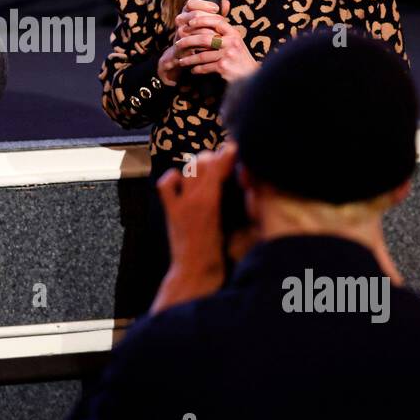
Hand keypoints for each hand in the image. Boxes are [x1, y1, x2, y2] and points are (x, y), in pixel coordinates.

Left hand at [150, 142, 237, 313]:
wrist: (196, 272)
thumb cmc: (222, 255)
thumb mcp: (241, 231)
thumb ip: (246, 209)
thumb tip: (252, 190)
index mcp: (212, 202)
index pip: (219, 165)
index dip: (228, 153)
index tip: (236, 147)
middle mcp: (194, 198)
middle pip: (203, 162)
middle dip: (215, 157)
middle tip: (224, 159)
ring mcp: (180, 203)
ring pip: (188, 168)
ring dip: (199, 163)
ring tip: (208, 166)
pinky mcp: (171, 210)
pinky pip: (166, 184)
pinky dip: (174, 177)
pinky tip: (183, 181)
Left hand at [169, 0, 257, 83]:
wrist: (250, 76)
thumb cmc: (240, 58)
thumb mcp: (235, 42)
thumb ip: (224, 31)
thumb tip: (214, 11)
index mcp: (234, 33)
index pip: (217, 21)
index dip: (202, 20)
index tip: (189, 22)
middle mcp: (231, 42)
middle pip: (204, 38)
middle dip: (188, 41)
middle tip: (178, 43)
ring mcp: (227, 54)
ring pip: (202, 55)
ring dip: (189, 59)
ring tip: (181, 61)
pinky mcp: (223, 67)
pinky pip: (205, 67)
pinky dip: (197, 69)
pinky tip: (193, 70)